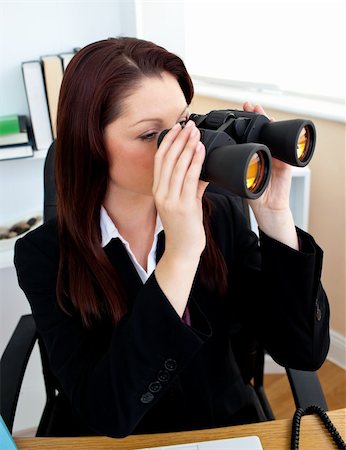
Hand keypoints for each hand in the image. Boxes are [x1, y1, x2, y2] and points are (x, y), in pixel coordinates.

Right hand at [153, 120, 208, 315]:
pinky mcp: (182, 206)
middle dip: (178, 139)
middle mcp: (161, 193)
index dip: (169, 141)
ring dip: (187, 146)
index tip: (178, 127)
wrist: (183, 250)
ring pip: (177, 166)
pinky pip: (189, 178)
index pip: (160, 160)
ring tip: (196, 132)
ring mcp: (170, 199)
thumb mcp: (185, 201)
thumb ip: (191, 184)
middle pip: (167, 159)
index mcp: (159, 190)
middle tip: (189, 124)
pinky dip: (195, 161)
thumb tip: (202, 167)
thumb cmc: (184, 227)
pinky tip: (201, 150)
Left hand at [243, 102, 297, 248]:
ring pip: (272, 134)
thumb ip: (229, 169)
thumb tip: (209, 160)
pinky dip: (279, 137)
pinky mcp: (285, 164)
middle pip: (261, 129)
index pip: (249, 134)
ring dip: (266, 120)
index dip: (244, 122)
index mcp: (254, 156)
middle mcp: (266, 153)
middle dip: (256, 115)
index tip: (238, 110)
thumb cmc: (254, 196)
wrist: (268, 210)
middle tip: (248, 104)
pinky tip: (273, 127)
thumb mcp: (238, 179)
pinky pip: (284, 147)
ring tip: (258, 109)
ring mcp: (276, 156)